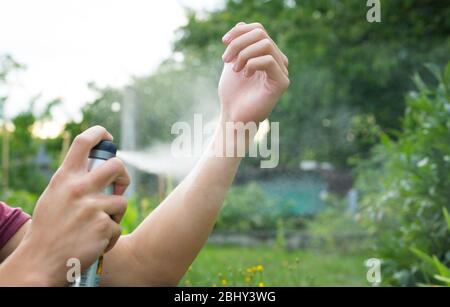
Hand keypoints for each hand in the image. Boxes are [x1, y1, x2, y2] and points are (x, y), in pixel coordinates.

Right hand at [21, 126, 129, 284]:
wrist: (40, 261)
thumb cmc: (49, 229)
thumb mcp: (54, 196)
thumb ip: (73, 181)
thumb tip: (97, 168)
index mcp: (65, 178)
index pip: (83, 143)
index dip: (99, 134)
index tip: (107, 137)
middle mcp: (79, 188)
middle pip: (117, 166)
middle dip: (123, 177)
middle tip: (119, 188)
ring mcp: (92, 206)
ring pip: (122, 200)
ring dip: (115, 214)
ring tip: (98, 225)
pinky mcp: (104, 225)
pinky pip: (118, 226)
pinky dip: (110, 236)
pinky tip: (95, 242)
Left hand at [219, 22, 289, 123]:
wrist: (234, 115)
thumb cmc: (233, 93)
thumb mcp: (232, 62)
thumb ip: (238, 45)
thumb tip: (242, 24)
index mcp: (268, 54)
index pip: (258, 29)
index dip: (240, 31)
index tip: (223, 41)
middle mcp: (278, 61)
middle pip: (261, 34)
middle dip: (238, 43)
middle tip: (226, 59)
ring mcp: (282, 71)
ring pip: (265, 45)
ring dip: (243, 54)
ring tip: (234, 69)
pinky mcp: (281, 82)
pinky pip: (268, 60)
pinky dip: (251, 64)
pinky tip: (244, 75)